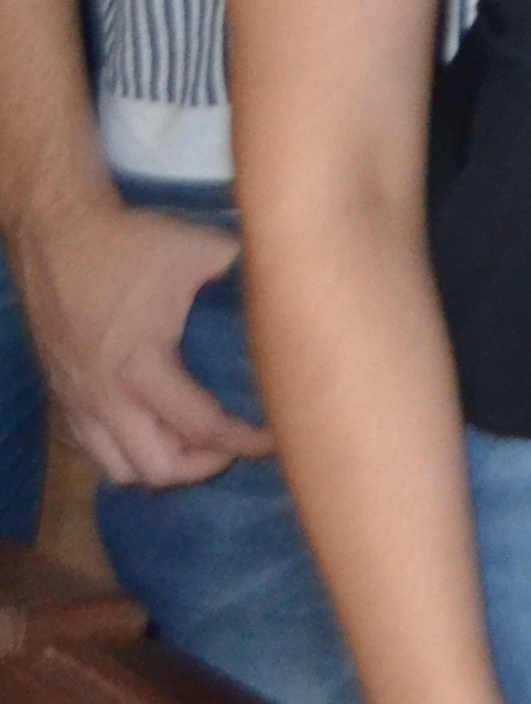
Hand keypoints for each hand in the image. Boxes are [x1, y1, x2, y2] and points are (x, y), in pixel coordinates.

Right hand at [8, 195, 266, 486]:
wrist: (58, 234)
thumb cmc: (131, 243)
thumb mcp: (203, 250)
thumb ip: (250, 276)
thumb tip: (298, 286)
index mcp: (142, 368)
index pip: (203, 429)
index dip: (246, 442)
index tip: (277, 438)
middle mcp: (104, 397)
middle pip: (158, 468)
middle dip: (203, 466)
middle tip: (237, 445)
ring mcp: (76, 402)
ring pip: (119, 469)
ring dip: (163, 466)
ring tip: (200, 445)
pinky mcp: (61, 397)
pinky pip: (91, 452)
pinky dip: (126, 455)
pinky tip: (156, 434)